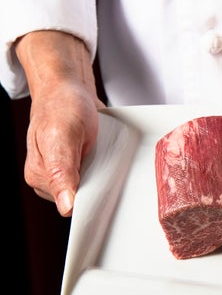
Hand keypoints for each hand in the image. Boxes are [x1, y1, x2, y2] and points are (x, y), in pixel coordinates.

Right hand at [15, 31, 103, 216]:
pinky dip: (108, 171)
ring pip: (93, 189)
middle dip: (100, 188)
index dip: (92, 202)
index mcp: (40, 176)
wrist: (69, 88)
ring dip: (106, 178)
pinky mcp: (79, 166)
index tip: (108, 193)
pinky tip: (108, 160)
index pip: (71, 207)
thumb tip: (66, 207)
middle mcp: (50, 178)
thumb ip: (62, 171)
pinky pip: (98, 178)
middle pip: (84, 199)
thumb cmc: (63, 105)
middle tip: (109, 167)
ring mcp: (66, 173)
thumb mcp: (63, 135)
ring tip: (106, 159)